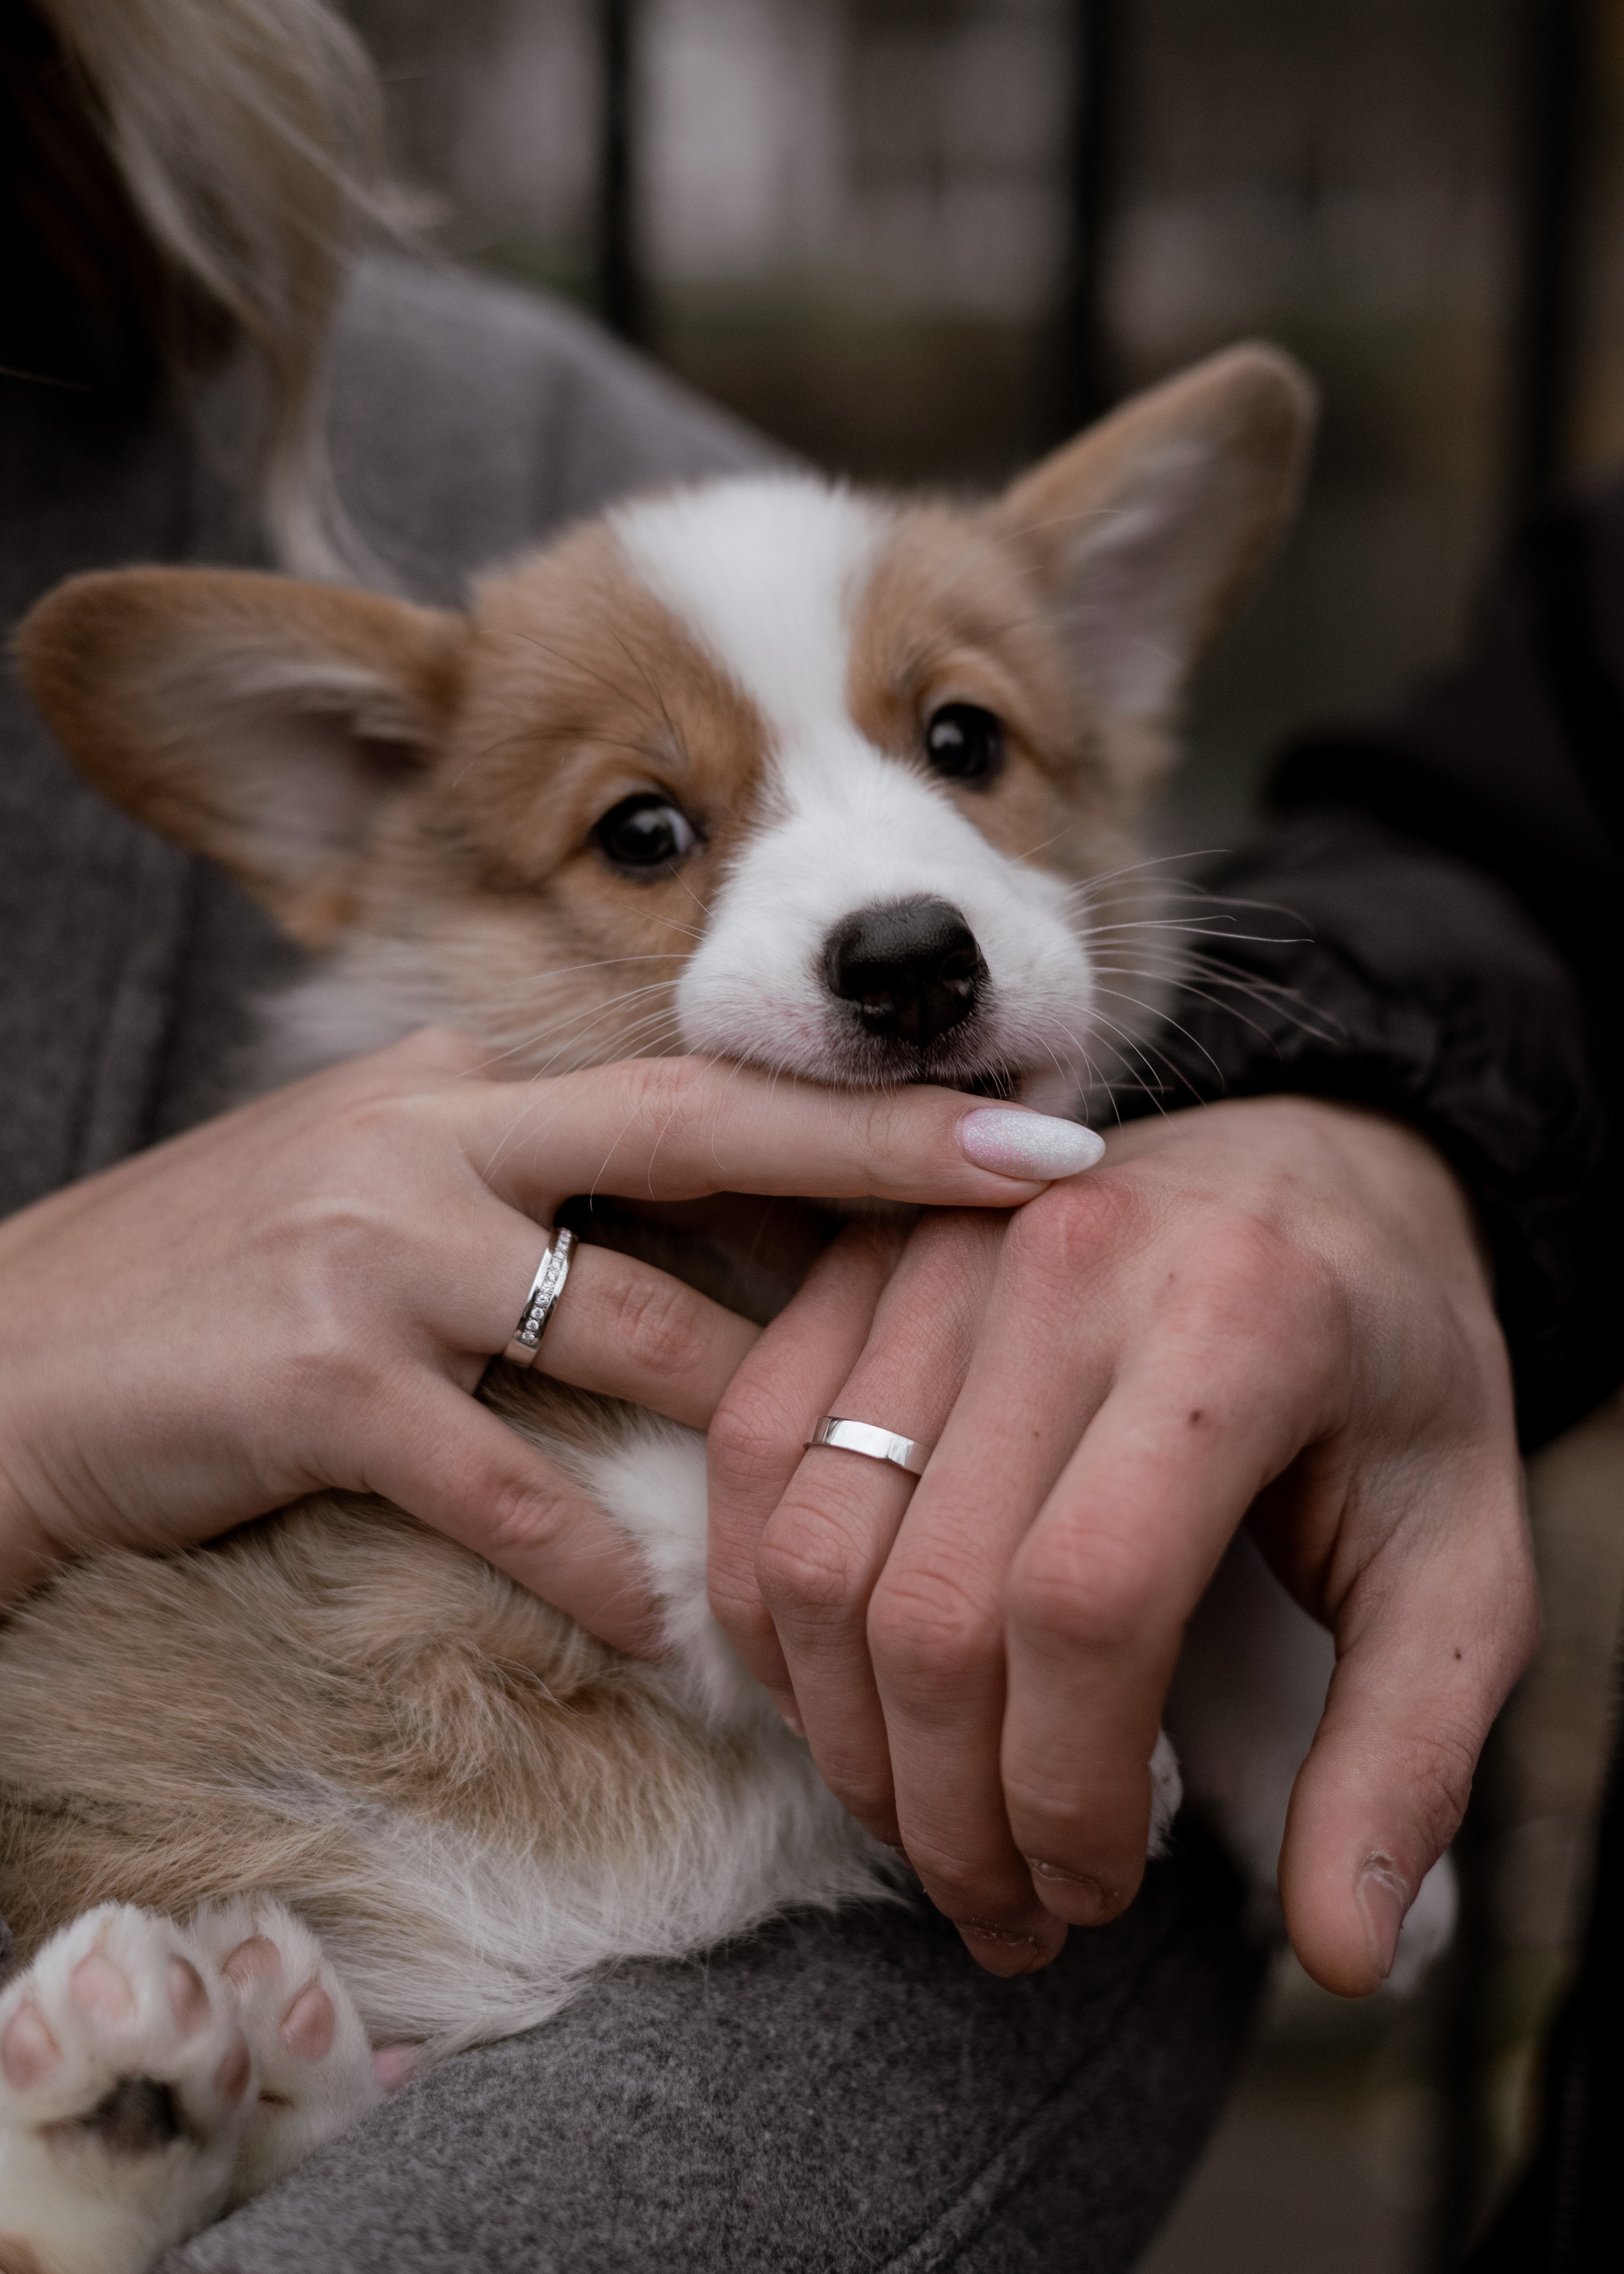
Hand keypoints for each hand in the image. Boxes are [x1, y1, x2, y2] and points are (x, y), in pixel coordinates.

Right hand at [0, 1032, 1086, 1645]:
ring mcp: (379, 1249)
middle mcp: (434, 1134)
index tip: (1023, 1118)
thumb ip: (521, 1176)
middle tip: (1049, 1185)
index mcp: (458, 1079)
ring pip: (633, 1325)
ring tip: (888, 1494)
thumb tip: (705, 1219)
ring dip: (770, 1419)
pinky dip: (596, 1558)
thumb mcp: (371, 1179)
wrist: (10, 1361)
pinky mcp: (322, 1382)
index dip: (864, 1099)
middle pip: (701, 1134)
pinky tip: (668, 1625)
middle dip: (886, 1158)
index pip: (697, 1082)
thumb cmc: (213, 1286)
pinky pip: (508, 1484)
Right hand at [707, 1096, 1537, 1995]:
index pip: (1086, 1606)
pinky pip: (749, 1451)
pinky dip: (764, 1612)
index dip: (1065, 1793)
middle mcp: (1067, 1261)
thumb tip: (1340, 1955)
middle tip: (1008, 1909)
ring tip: (926, 1829)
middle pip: (929, 1601)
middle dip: (948, 1811)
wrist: (1315, 1177)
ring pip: (811, 1545)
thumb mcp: (1464, 1562)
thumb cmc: (1392, 1385)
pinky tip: (843, 1704)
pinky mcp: (863, 1252)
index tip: (1099, 1889)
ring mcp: (942, 1244)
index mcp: (1241, 1324)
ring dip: (845, 1738)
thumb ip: (1409, 1754)